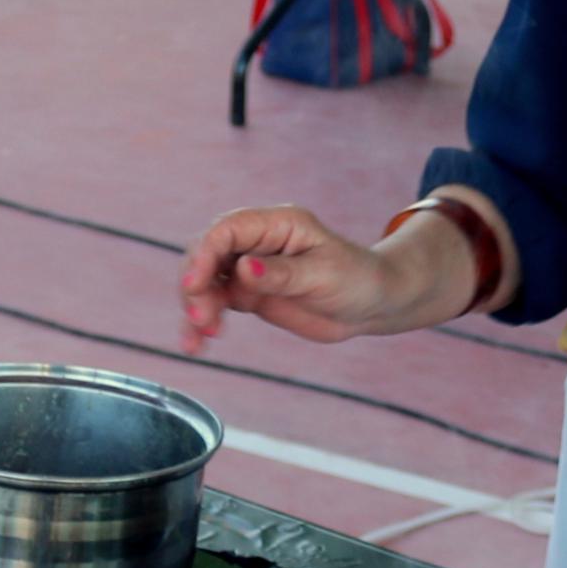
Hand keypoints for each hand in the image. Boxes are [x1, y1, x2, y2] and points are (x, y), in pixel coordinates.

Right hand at [178, 204, 409, 346]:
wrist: (372, 304)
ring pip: (206, 281)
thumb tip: (243, 269)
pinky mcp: (248, 293)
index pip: (227, 230)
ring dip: (196, 307)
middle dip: (196, 285)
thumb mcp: (323, 275)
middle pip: (208, 254)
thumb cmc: (357, 278)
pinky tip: (195, 344)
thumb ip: (282, 274)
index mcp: (277, 224)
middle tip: (202, 318)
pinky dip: (203, 322)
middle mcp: (257, 241)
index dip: (205, 254)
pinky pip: (216, 303)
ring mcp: (250, 267)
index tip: (194, 285)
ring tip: (199, 338)